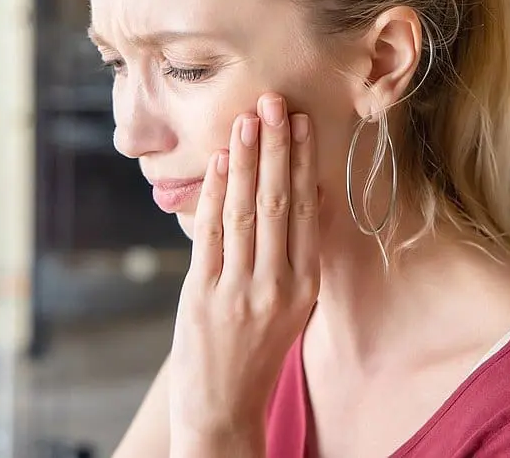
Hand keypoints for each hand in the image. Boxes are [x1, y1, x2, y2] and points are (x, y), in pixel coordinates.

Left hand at [168, 93, 320, 453]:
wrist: (224, 405)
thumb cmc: (259, 350)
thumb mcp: (293, 306)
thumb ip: (296, 255)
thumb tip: (303, 195)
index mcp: (305, 286)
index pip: (305, 211)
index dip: (302, 163)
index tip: (300, 124)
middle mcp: (277, 286)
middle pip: (278, 203)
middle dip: (275, 148)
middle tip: (274, 104)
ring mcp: (239, 290)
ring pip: (245, 211)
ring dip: (245, 161)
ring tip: (247, 121)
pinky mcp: (204, 296)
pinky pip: (210, 234)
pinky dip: (214, 194)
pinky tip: (219, 163)